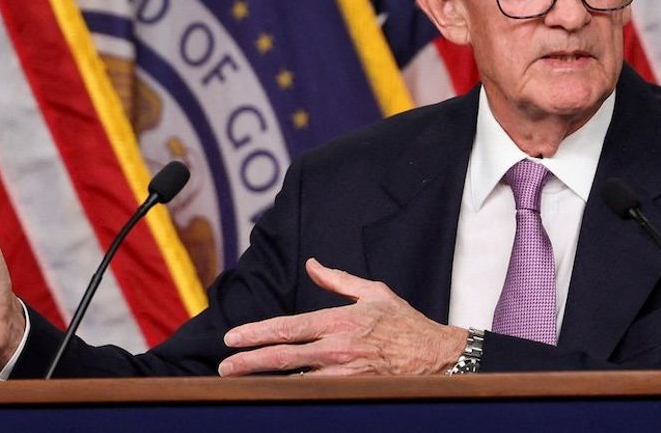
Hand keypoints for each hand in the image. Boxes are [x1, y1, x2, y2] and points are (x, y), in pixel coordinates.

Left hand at [218, 258, 465, 376]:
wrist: (435, 357)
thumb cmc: (405, 324)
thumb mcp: (373, 292)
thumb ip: (338, 280)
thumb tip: (313, 265)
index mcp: (339, 321)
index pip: (288, 328)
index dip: (256, 333)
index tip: (232, 338)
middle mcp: (336, 349)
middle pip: (283, 359)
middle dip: (249, 363)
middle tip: (225, 367)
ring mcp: (342, 375)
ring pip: (293, 381)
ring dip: (265, 382)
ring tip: (239, 383)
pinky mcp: (351, 391)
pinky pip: (313, 394)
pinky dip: (291, 394)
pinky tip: (273, 394)